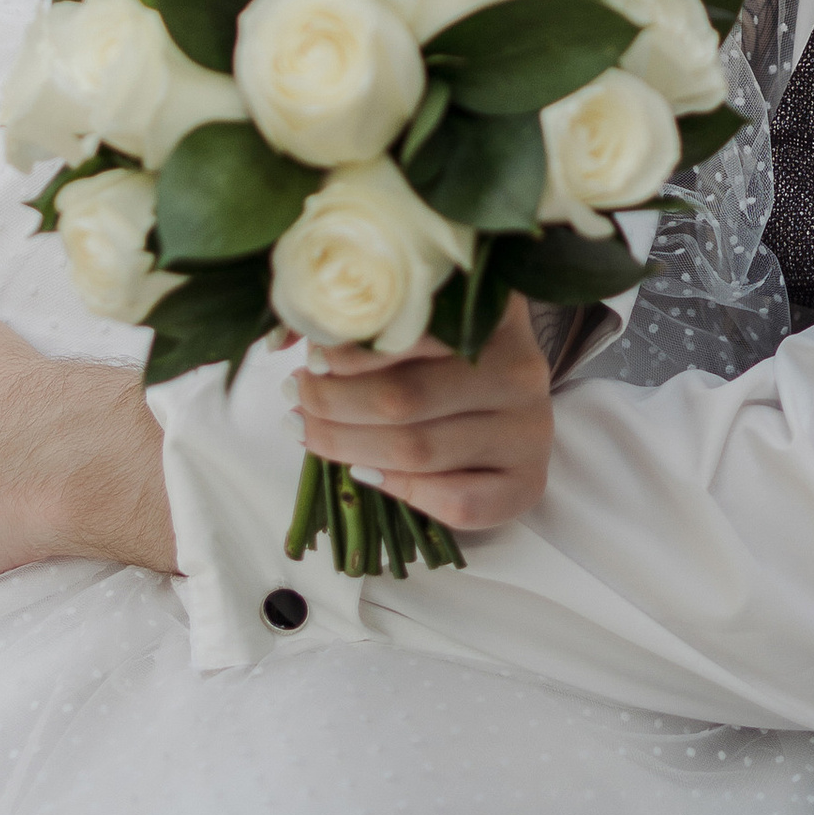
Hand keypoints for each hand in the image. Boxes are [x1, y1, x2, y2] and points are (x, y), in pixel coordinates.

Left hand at [290, 297, 552, 531]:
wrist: (511, 402)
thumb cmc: (452, 353)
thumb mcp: (423, 316)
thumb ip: (364, 317)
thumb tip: (284, 333)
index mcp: (498, 312)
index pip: (413, 331)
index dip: (350, 349)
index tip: (309, 358)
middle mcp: (522, 369)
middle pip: (403, 398)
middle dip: (332, 403)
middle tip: (294, 397)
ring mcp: (529, 430)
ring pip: (418, 451)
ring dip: (347, 446)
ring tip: (307, 430)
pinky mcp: (528, 483)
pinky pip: (457, 502)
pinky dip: (400, 491)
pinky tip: (363, 472)